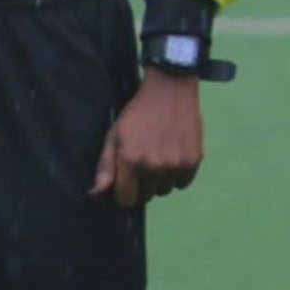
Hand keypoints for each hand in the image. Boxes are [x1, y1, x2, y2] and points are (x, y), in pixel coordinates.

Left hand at [89, 70, 203, 208]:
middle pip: (146, 196)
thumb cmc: (138, 112)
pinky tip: (174, 156)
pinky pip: (183, 183)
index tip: (127, 181)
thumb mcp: (114, 135)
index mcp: (130, 161)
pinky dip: (178, 175)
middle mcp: (153, 166)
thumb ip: (105, 166)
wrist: (170, 90)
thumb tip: (96, 194)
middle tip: (144, 162)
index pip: (126, 200)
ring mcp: (175, 164)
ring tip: (160, 157)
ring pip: (165, 190)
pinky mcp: (193, 159)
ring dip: (161, 180)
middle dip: (143, 184)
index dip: (124, 192)